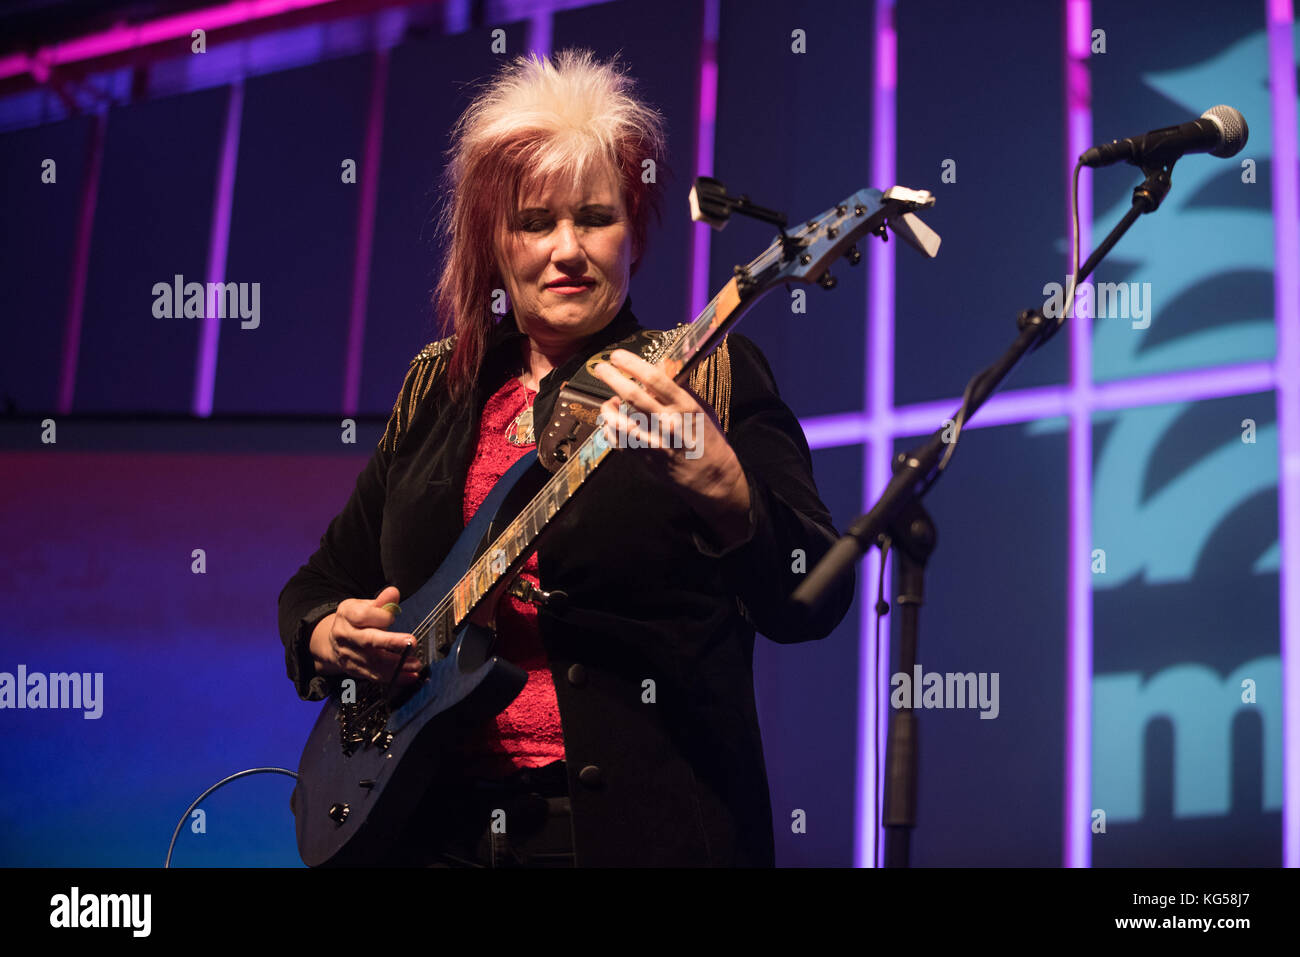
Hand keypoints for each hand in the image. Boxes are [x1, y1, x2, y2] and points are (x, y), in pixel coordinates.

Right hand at [309, 585, 422, 684]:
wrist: (335, 640)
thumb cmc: (355, 620)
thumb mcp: (364, 605)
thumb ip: (382, 601)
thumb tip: (394, 593)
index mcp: (347, 615)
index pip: (363, 616)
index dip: (380, 617)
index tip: (393, 617)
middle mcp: (345, 636)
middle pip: (368, 640)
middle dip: (391, 642)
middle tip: (411, 643)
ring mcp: (348, 655)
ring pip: (373, 662)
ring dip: (397, 665)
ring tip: (415, 664)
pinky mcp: (354, 670)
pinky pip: (375, 676)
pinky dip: (394, 678)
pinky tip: (409, 676)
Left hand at [591, 348, 751, 547]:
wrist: (711, 477)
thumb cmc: (708, 439)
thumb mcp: (701, 408)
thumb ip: (680, 388)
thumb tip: (662, 365)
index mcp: (685, 406)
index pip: (655, 379)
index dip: (632, 365)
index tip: (618, 356)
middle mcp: (668, 423)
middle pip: (633, 396)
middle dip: (612, 378)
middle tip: (600, 368)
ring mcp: (654, 442)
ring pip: (620, 421)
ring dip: (608, 408)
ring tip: (608, 402)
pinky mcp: (645, 458)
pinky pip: (618, 442)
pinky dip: (609, 429)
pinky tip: (611, 423)